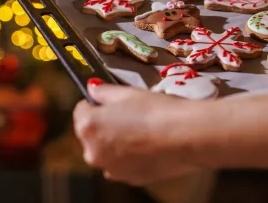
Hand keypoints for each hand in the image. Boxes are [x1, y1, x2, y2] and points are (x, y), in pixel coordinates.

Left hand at [73, 79, 201, 185]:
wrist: (186, 136)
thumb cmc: (155, 110)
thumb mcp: (128, 93)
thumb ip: (104, 91)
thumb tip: (92, 88)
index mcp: (88, 127)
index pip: (81, 110)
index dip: (96, 103)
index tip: (112, 100)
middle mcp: (93, 152)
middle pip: (92, 134)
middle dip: (105, 124)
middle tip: (130, 114)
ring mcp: (111, 170)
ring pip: (107, 151)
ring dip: (117, 142)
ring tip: (142, 130)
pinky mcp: (129, 179)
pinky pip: (123, 164)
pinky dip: (130, 156)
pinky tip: (149, 144)